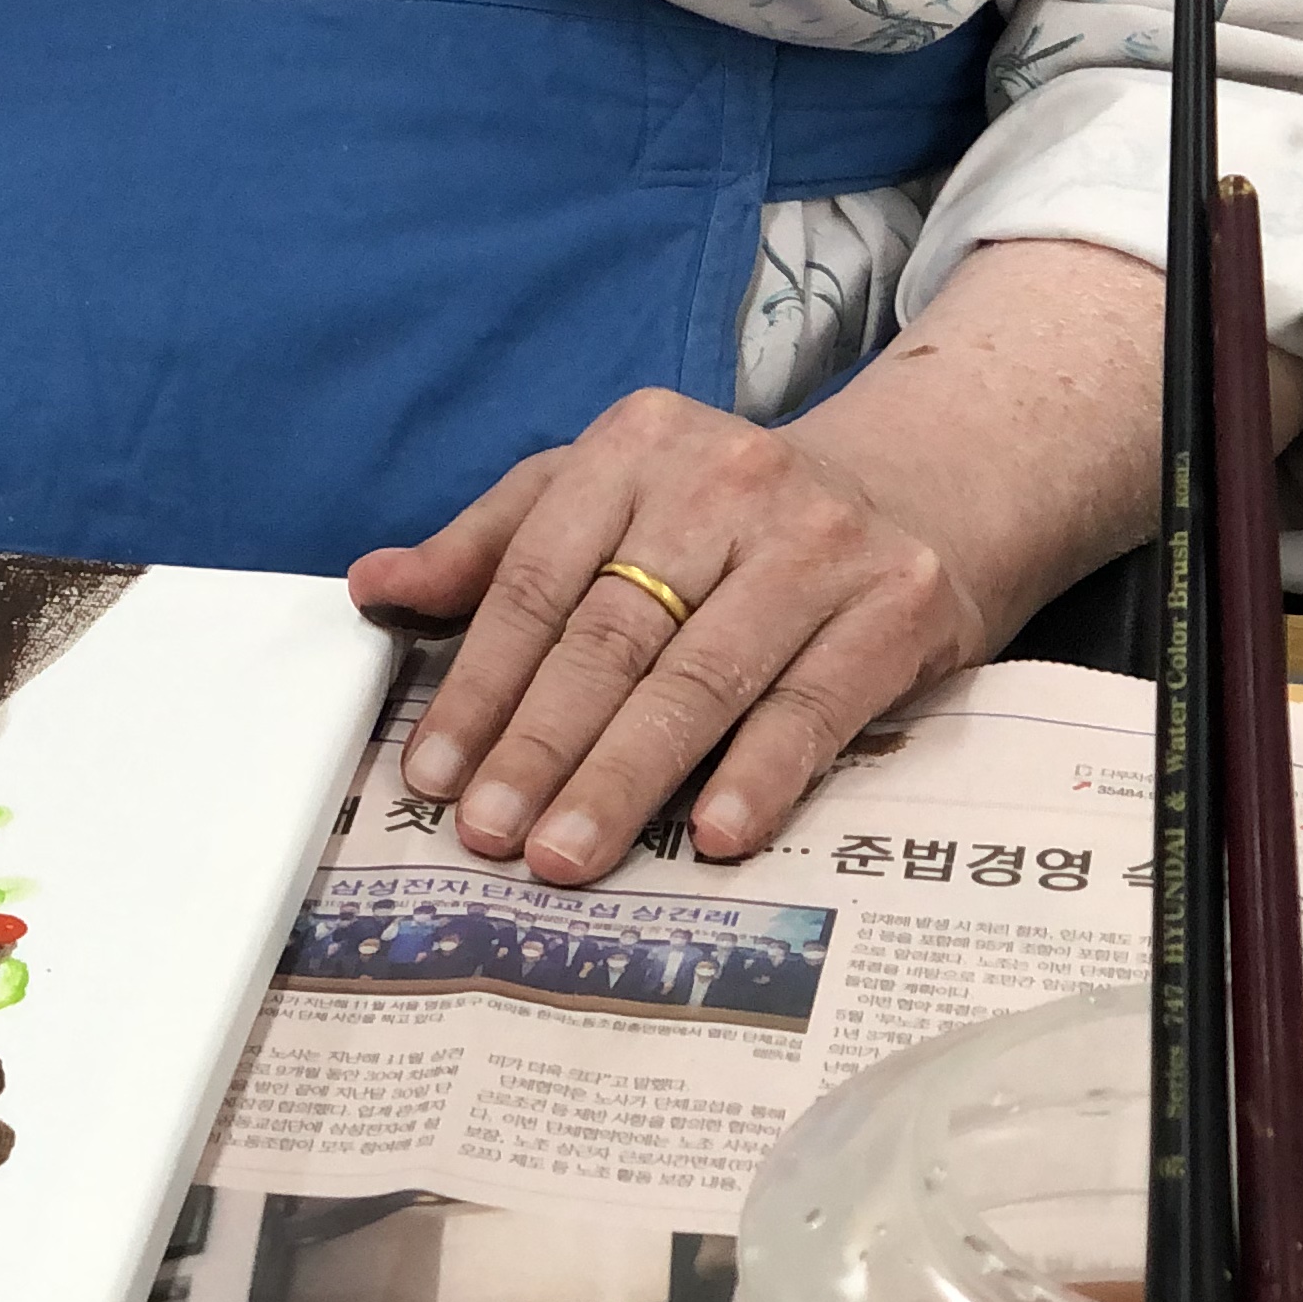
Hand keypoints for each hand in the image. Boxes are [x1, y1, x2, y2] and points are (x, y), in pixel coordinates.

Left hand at [348, 390, 992, 886]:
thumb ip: (493, 544)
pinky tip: (711, 836)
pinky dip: (760, 774)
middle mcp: (726, 483)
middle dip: (539, 745)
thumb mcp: (608, 489)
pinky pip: (813, 704)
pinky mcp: (896, 604)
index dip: (478, 683)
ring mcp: (816, 544)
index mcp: (636, 447)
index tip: (432, 774)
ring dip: (625, 777)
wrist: (926, 480)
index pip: (537, 578)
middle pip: (611, 635)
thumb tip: (376, 586)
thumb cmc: (733, 510)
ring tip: (565, 854)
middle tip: (488, 835)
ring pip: (700, 677)